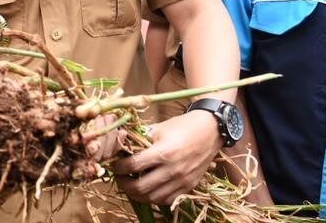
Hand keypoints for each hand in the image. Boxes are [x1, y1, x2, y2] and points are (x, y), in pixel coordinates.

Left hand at [103, 109, 221, 204]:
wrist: (210, 131)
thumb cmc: (183, 126)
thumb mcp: (159, 127)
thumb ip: (140, 137)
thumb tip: (119, 142)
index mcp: (164, 152)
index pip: (133, 165)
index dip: (119, 167)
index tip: (115, 164)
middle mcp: (173, 170)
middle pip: (140, 187)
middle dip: (124, 184)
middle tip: (119, 177)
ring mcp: (182, 181)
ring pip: (152, 198)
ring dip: (137, 194)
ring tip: (131, 185)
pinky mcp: (188, 187)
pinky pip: (167, 200)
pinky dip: (153, 198)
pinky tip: (147, 190)